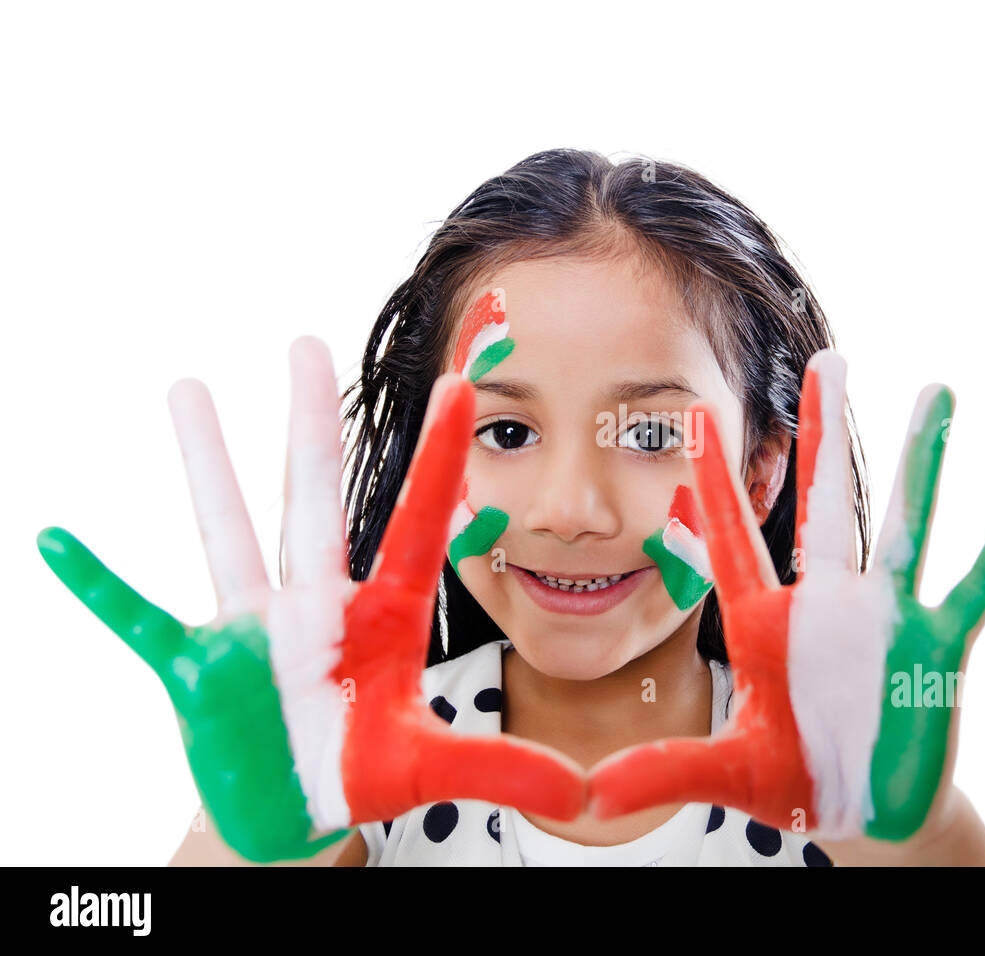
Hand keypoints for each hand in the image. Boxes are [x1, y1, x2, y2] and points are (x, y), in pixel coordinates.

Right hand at [37, 337, 584, 861]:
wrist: (295, 807)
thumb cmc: (363, 770)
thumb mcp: (430, 769)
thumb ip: (500, 768)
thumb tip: (585, 791)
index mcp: (381, 618)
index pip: (414, 524)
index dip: (439, 460)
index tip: (462, 384)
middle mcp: (316, 607)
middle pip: (315, 500)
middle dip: (312, 424)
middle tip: (309, 341)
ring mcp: (252, 631)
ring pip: (229, 531)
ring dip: (206, 463)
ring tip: (188, 386)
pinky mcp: (196, 667)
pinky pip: (137, 618)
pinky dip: (97, 585)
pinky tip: (53, 539)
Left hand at [588, 349, 984, 841]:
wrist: (863, 812)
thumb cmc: (792, 780)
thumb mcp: (732, 774)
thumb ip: (669, 771)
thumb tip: (588, 796)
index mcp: (765, 623)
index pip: (733, 539)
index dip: (714, 481)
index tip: (697, 414)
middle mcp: (824, 604)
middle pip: (823, 503)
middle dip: (825, 431)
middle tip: (828, 358)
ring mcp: (883, 619)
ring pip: (905, 524)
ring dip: (922, 461)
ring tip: (937, 391)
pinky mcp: (936, 647)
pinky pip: (973, 586)